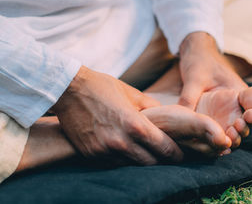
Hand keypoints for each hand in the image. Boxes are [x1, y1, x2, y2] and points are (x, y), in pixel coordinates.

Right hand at [52, 66, 182, 164]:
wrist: (69, 90)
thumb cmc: (103, 87)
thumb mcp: (133, 93)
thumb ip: (152, 108)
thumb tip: (166, 117)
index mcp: (135, 125)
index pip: (164, 147)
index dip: (176, 153)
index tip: (180, 155)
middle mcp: (120, 142)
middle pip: (150, 162)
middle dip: (161, 160)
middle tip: (167, 156)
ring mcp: (104, 151)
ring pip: (132, 165)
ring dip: (141, 160)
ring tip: (148, 153)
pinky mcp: (91, 155)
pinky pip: (114, 163)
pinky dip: (123, 159)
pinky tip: (127, 151)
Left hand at [178, 32, 251, 146]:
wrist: (192, 61)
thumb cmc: (199, 64)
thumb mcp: (194, 78)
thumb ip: (190, 96)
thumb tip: (182, 115)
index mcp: (238, 91)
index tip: (250, 113)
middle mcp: (235, 107)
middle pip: (246, 123)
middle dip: (244, 128)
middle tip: (236, 127)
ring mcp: (225, 118)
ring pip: (234, 133)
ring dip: (233, 138)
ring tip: (227, 139)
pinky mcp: (213, 125)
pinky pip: (218, 137)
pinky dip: (218, 144)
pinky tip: (216, 150)